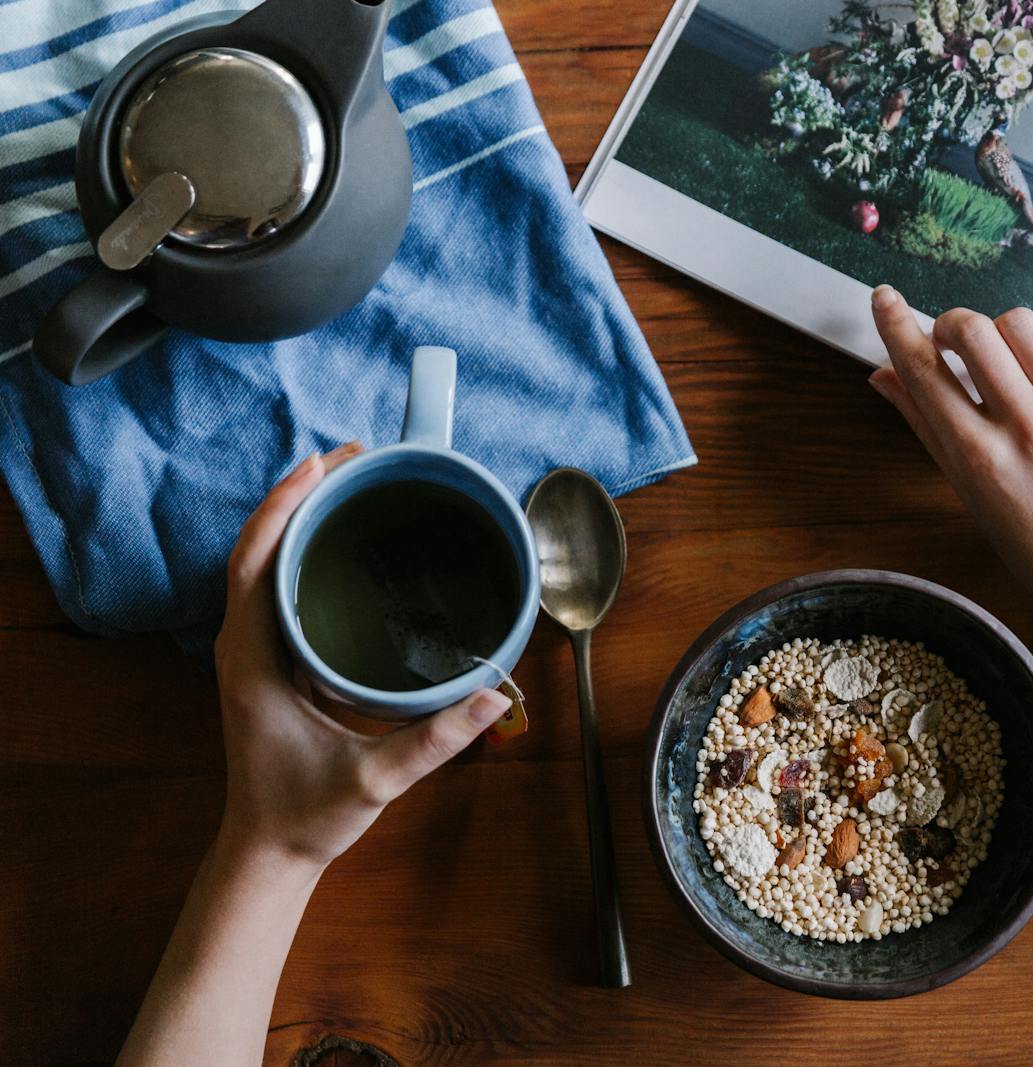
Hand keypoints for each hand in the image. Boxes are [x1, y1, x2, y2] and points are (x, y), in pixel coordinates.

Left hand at [211, 443, 510, 870]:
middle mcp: (244, 646)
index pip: (254, 563)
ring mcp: (254, 652)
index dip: (283, 506)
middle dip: (300, 494)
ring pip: (264, 563)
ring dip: (300, 517)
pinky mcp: (270, 661)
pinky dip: (304, 550)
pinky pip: (278, 587)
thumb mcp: (374, 779)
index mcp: (253, 661)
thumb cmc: (307, 816)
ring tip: (352, 482)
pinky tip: (344, 541)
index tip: (322, 464)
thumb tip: (495, 695)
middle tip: (356, 457)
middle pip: (258, 548)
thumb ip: (434, 740)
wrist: (268, 852)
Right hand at [868, 287, 1032, 690]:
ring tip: (1009, 365)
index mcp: (979, 459)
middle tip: (953, 344)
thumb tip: (883, 375)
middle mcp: (1026, 428)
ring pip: (1021, 323)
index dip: (896, 325)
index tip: (884, 298)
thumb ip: (926, 428)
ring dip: (1003, 335)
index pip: (923, 370)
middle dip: (951, 325)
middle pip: (972, 329)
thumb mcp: (970, 495)